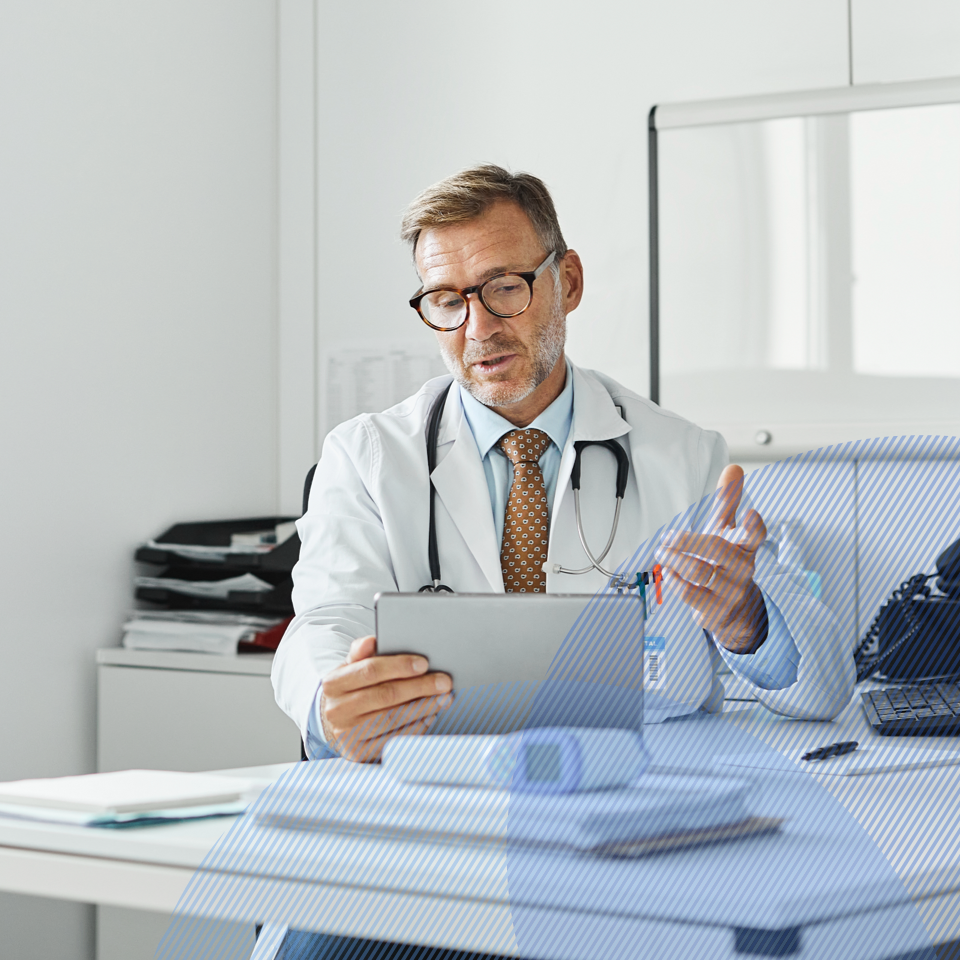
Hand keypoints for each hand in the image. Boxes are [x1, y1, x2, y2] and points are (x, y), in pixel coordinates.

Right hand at [320, 635, 452, 761]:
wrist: (335, 723)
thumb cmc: (351, 690)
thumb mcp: (350, 668)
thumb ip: (361, 652)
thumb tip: (372, 641)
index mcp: (334, 683)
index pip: (370, 671)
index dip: (399, 666)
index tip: (424, 663)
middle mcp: (337, 710)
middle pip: (385, 695)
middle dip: (419, 687)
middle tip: (443, 682)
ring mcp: (348, 734)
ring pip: (393, 718)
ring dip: (423, 707)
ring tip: (443, 697)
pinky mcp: (360, 753)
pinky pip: (395, 738)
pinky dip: (416, 726)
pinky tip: (430, 715)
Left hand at [654, 464, 767, 652]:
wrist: (737, 609)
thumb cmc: (727, 563)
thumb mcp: (728, 532)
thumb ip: (729, 501)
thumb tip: (734, 468)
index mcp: (746, 547)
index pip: (756, 535)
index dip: (754, 525)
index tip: (751, 513)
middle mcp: (741, 568)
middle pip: (716, 549)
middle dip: (686, 540)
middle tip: (668, 537)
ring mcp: (729, 590)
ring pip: (698, 570)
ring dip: (673, 559)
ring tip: (662, 553)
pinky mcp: (714, 609)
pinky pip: (689, 592)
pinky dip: (673, 579)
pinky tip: (668, 571)